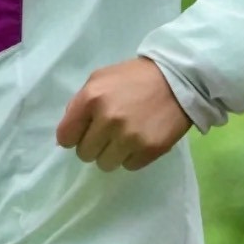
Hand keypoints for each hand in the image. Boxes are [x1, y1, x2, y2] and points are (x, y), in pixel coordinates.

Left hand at [56, 56, 193, 171]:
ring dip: (112, 154)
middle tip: (108, 132)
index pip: (65, 137)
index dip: (73, 136)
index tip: (84, 132)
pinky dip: (132, 156)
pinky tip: (140, 139)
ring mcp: (129, 137)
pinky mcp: (149, 149)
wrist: (178, 79)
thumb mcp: (99, 79)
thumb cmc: (134, 78)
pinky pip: (128, 166)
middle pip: (84, 154)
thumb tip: (66, 135)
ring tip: (125, 137)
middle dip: (93, 145)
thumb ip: (79, 104)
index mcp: (91, 99)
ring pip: (105, 164)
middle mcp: (108, 119)